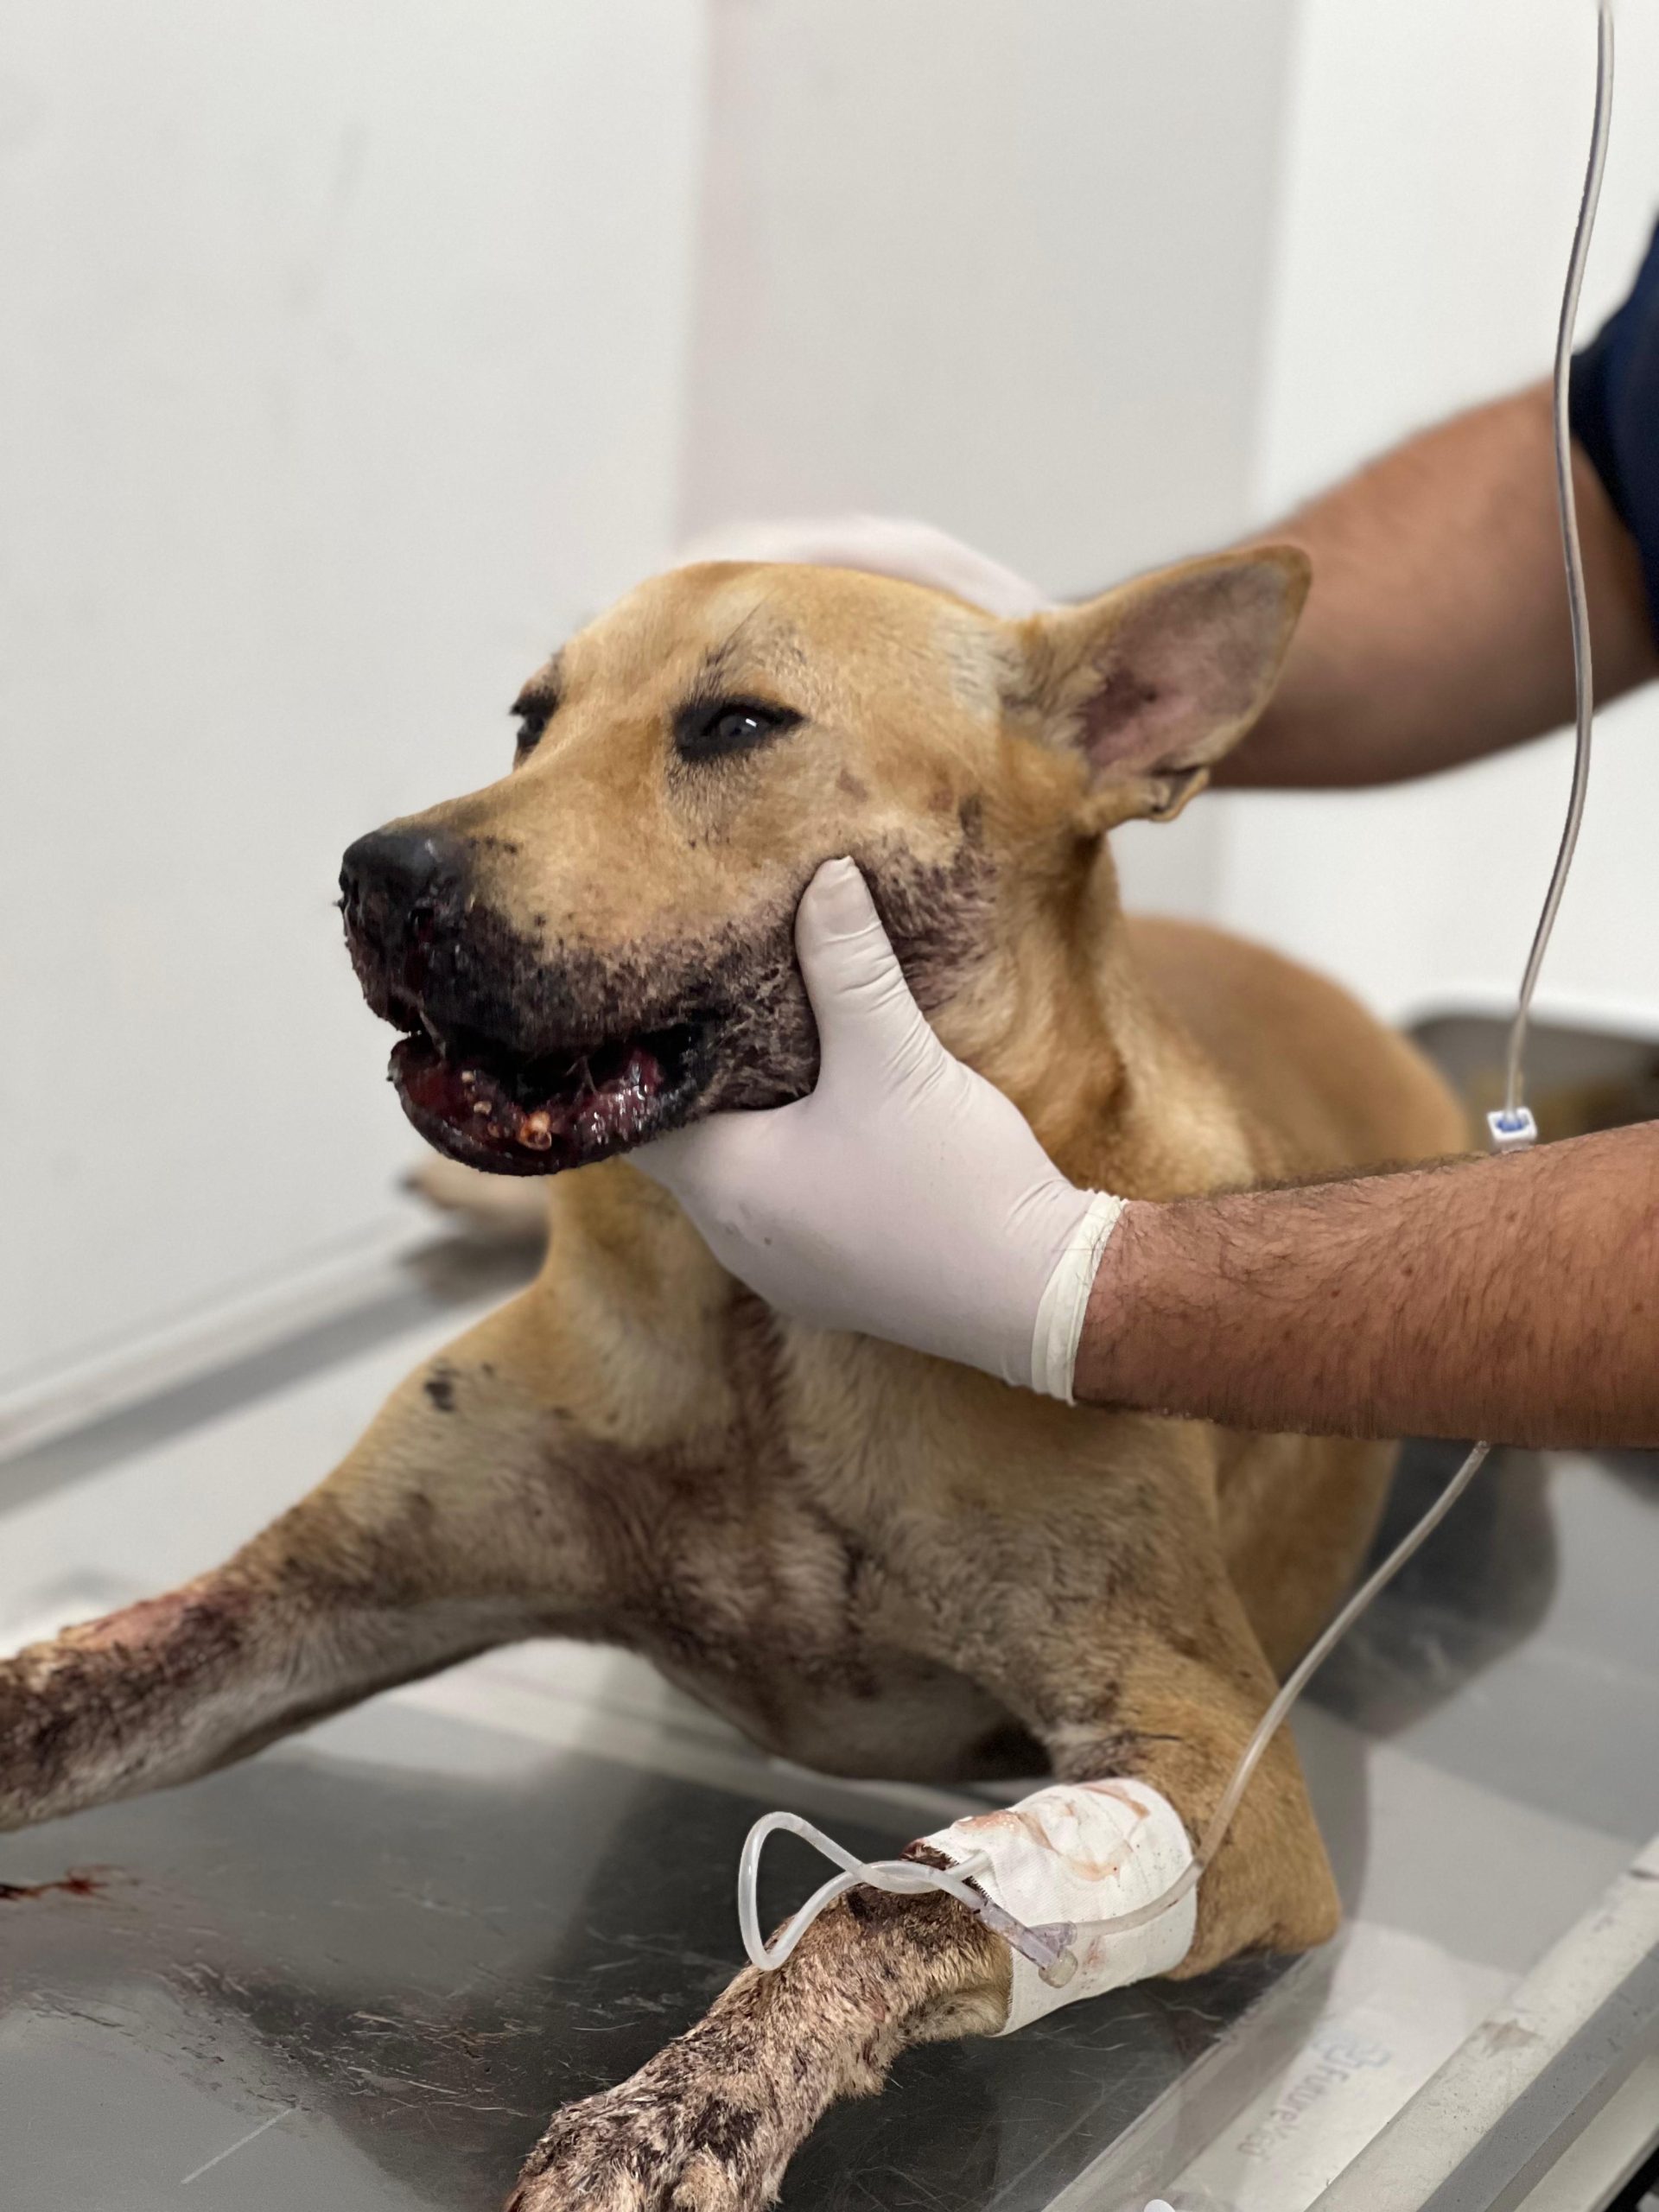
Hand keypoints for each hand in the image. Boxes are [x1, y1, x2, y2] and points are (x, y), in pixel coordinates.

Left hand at [637, 859, 1123, 1398]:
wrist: (1041, 1296)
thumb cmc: (953, 1182)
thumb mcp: (893, 1055)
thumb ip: (848, 964)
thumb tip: (823, 876)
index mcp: (722, 1185)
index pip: (632, 1114)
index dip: (632, 1057)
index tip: (649, 999)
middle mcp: (732, 1238)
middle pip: (684, 1143)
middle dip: (699, 1078)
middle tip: (711, 1007)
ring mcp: (781, 1269)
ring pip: (736, 1178)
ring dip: (748, 1123)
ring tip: (769, 1050)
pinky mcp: (832, 1284)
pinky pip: (784, 1210)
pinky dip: (790, 1163)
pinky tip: (830, 1120)